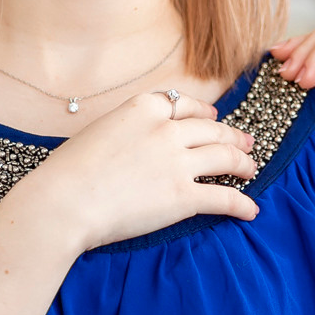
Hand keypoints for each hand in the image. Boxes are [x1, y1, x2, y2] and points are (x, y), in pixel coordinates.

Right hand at [3, 91, 260, 251]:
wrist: (62, 203)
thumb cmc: (67, 172)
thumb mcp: (97, 131)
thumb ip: (125, 129)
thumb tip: (134, 141)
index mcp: (143, 108)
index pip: (184, 105)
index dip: (204, 112)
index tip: (213, 117)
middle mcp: (166, 130)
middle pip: (211, 129)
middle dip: (232, 135)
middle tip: (245, 142)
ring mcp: (178, 162)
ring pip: (225, 156)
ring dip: (242, 162)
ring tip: (251, 169)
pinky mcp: (183, 196)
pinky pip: (224, 197)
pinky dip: (242, 203)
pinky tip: (251, 209)